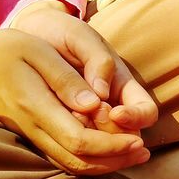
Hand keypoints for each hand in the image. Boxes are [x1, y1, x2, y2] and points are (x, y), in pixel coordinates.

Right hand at [0, 21, 151, 176]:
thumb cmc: (3, 50)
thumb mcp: (37, 52)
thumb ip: (66, 79)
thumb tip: (96, 105)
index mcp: (36, 107)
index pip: (80, 141)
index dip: (113, 145)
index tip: (137, 140)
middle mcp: (32, 128)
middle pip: (79, 160)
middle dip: (115, 160)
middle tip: (143, 152)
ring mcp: (29, 135)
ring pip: (70, 164)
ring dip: (105, 164)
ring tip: (133, 154)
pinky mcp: (29, 136)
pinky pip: (61, 157)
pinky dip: (88, 159)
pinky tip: (108, 150)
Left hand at [10, 1, 157, 132]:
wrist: (31, 35)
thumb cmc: (63, 33)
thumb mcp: (81, 38)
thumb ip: (96, 60)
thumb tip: (102, 94)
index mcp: (124, 87)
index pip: (147, 113)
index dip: (136, 118)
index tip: (114, 113)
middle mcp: (112, 108)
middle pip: (126, 137)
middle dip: (109, 133)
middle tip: (86, 116)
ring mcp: (88, 119)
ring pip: (100, 145)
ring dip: (88, 139)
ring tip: (68, 120)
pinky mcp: (64, 125)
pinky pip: (71, 144)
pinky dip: (65, 141)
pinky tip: (52, 127)